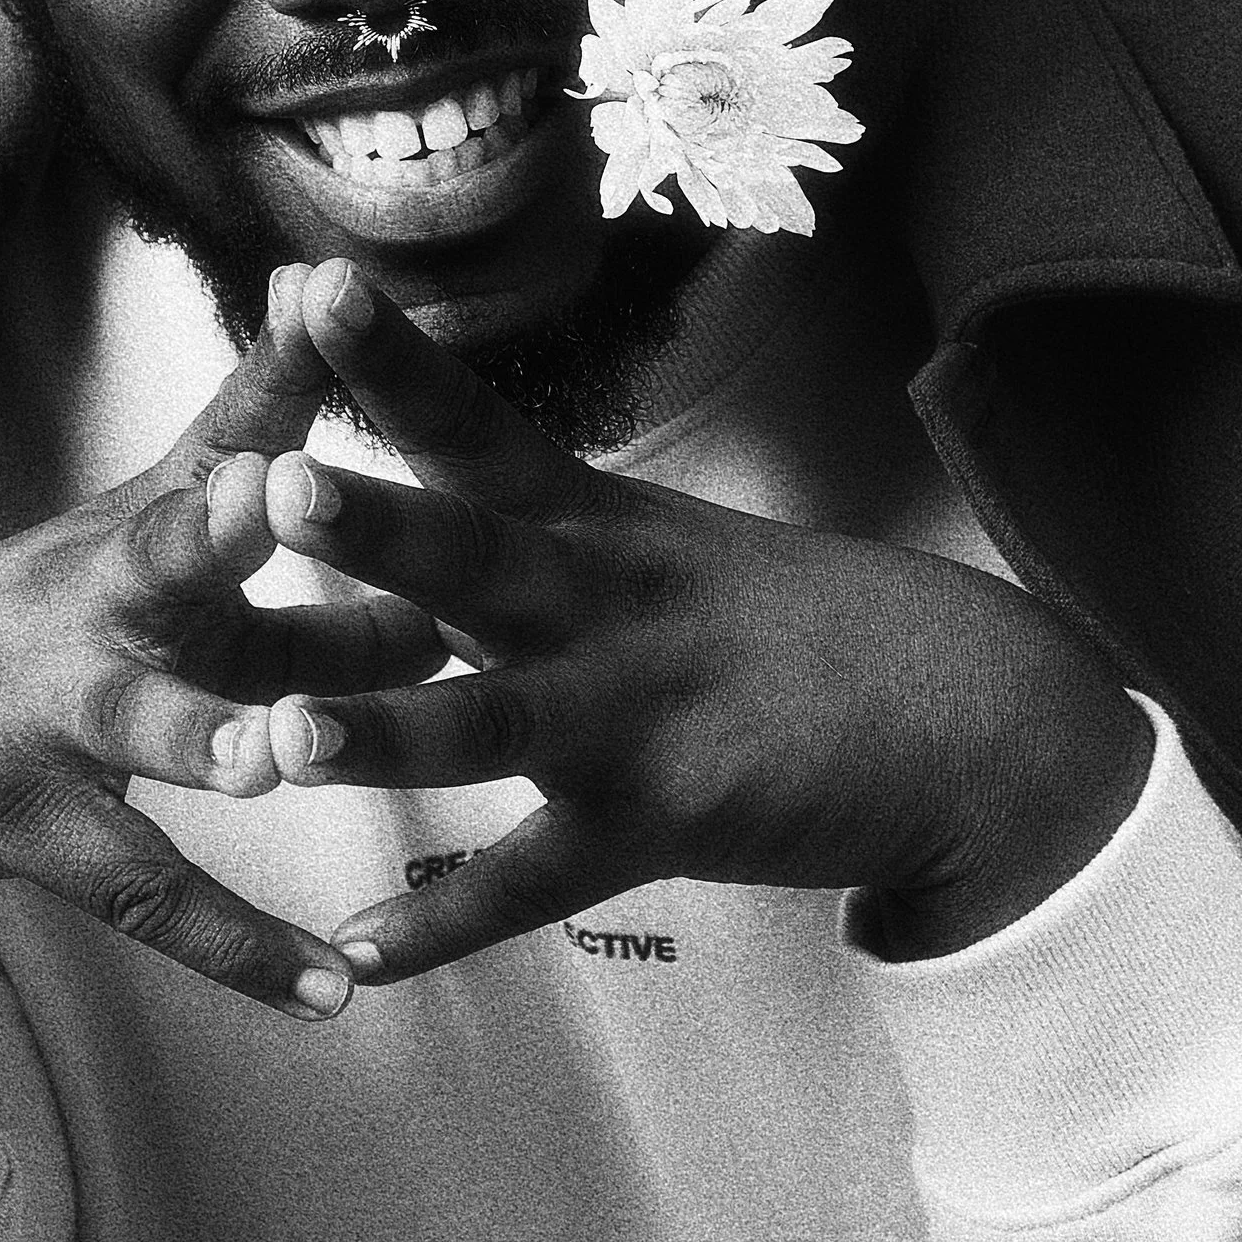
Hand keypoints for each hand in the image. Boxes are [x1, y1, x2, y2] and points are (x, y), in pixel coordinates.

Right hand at [0, 268, 444, 1018]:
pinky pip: (148, 899)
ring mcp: (47, 722)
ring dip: (213, 740)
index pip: (219, 435)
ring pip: (142, 732)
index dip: (276, 365)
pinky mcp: (28, 832)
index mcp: (133, 535)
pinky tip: (334, 987)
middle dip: (225, 525)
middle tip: (286, 487)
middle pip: (161, 559)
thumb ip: (265, 509)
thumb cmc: (31, 636)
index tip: (329, 287)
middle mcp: (88, 609)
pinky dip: (242, 949)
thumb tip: (409, 462)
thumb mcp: (133, 551)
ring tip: (283, 757)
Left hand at [259, 264, 1153, 979]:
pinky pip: (536, 882)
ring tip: (283, 736)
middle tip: (273, 478)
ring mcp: (630, 716)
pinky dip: (446, 924)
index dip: (391, 358)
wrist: (968, 716)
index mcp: (593, 525)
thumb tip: (408, 500)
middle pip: (470, 554)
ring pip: (490, 723)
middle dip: (370, 522)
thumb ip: (534, 530)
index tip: (305, 284)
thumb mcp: (659, 549)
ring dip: (385, 729)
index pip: (478, 425)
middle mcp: (601, 604)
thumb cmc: (797, 626)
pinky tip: (357, 956)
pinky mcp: (661, 822)